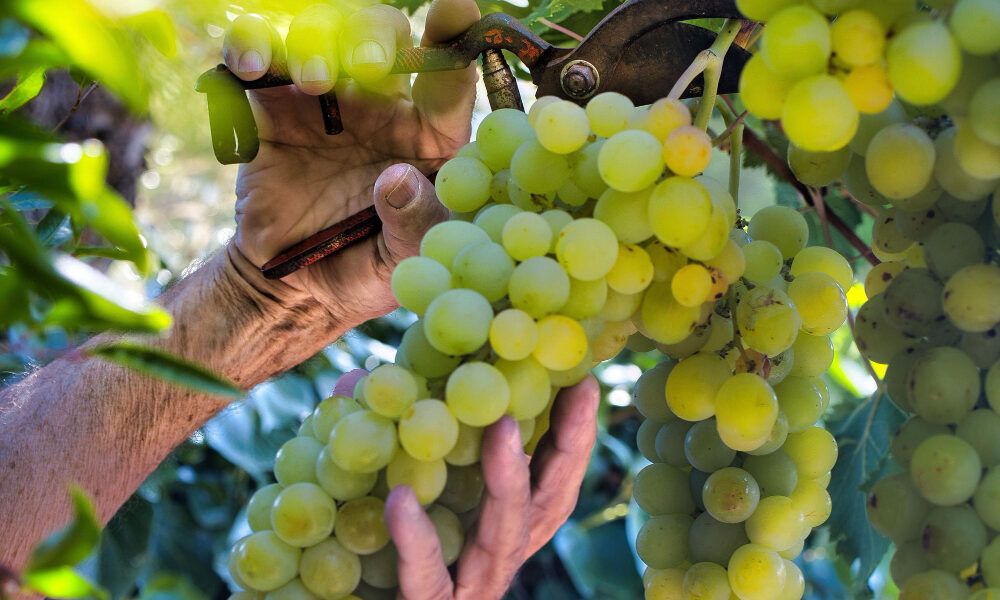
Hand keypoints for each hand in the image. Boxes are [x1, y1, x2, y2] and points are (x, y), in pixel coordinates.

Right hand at [221, 0, 479, 325]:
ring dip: (317, 41)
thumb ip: (414, 224)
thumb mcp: (404, 261)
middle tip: (369, 64)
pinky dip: (250, 46)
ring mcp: (322, 99)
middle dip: (375, 35)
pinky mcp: (268, 105)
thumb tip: (398, 181)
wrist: (295, 285)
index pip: (447, 77)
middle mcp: (379, 103)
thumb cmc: (366, 267)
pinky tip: (249, 64)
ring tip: (314, 81)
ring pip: (320, 32)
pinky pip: (256, 57)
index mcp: (427, 134)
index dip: (453, 38)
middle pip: (382, 34)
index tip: (456, 7)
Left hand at [383, 376, 600, 599]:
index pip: (551, 476)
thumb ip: (384, 438)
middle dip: (568, 447)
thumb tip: (357, 377)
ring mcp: (471, 586)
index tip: (584, 379)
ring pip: (504, 538)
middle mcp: (498, 555)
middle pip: (549, 502)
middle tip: (576, 393)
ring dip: (509, 481)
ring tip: (503, 427)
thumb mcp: (388, 486)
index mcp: (500, 525)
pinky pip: (430, 578)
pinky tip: (401, 501)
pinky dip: (418, 539)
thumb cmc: (378, 558)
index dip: (572, 433)